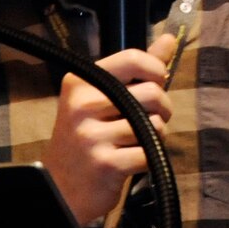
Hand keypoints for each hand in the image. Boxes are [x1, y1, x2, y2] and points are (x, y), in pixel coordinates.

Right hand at [43, 33, 177, 224]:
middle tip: (149, 121)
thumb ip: (136, 70)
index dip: (156, 71)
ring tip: (135, 143)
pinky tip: (131, 161)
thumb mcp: (101, 99)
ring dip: (155, 137)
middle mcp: (82, 105)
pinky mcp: (106, 164)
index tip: (156, 85)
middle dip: (162, 109)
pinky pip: (150, 153)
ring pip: (155, 125)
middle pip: (152, 92)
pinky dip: (149, 159)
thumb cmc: (86, 139)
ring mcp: (92, 136)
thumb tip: (168, 40)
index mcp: (80, 83)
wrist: (60, 188)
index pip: (133, 58)